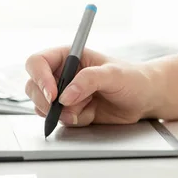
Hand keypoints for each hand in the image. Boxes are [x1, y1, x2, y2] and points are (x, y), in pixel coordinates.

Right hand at [24, 46, 159, 126]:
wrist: (144, 99)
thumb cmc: (132, 78)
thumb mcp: (113, 74)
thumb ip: (88, 80)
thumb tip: (65, 96)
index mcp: (67, 57)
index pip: (38, 62)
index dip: (40, 78)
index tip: (52, 94)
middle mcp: (61, 74)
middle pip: (33, 86)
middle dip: (45, 101)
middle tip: (62, 109)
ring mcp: (63, 94)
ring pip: (42, 105)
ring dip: (59, 112)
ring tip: (85, 109)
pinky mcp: (69, 111)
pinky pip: (57, 119)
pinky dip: (70, 121)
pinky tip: (88, 115)